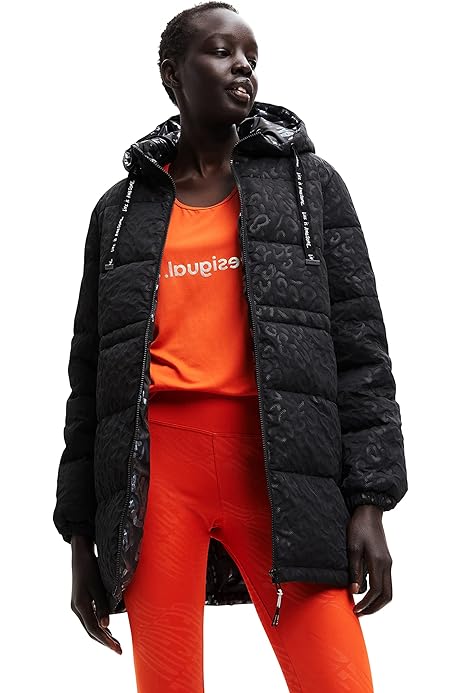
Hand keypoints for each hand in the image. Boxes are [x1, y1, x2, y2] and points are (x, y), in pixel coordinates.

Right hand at [70, 536, 121, 653]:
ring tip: (114, 643)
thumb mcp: (97, 586)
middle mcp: (77, 608)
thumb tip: (106, 626)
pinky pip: (90, 618)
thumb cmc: (90, 567)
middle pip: (91, 631)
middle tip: (118, 650)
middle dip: (105, 641)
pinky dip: (98, 625)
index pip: (94, 629)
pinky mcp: (81, 600)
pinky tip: (107, 628)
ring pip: (90, 626)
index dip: (106, 640)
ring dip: (102, 635)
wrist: (80, 554)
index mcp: (80, 606)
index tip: (117, 649)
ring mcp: (78, 605)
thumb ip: (101, 605)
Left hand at [347, 505, 392, 615]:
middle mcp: (386, 565)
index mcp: (378, 562)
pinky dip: (378, 591)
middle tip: (360, 612)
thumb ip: (354, 570)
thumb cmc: (358, 527)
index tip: (356, 610)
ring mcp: (388, 562)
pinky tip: (364, 590)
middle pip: (386, 595)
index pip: (376, 591)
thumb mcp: (352, 547)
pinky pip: (385, 581)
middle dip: (374, 607)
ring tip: (362, 605)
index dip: (366, 603)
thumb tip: (355, 590)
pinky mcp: (385, 560)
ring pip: (388, 590)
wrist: (369, 511)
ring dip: (377, 601)